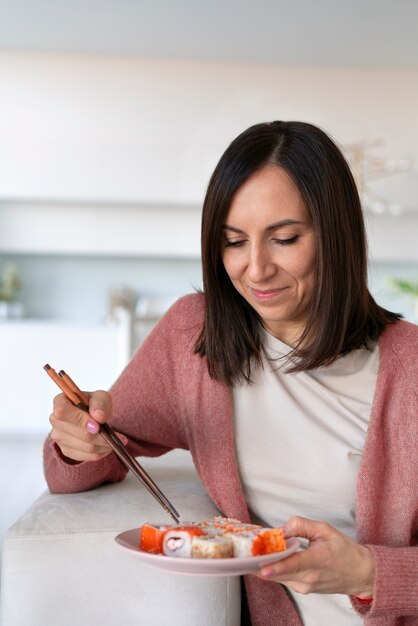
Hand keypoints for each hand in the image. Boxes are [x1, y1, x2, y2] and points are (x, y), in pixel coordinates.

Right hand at [49, 390, 124, 462]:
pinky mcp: (66, 450)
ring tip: (113, 440)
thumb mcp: (101, 397)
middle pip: (76, 433)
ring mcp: (58, 437)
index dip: (80, 420)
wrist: (94, 417)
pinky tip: (107, 447)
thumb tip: (98, 416)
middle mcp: (55, 420)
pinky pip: (85, 456)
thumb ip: (100, 403)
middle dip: (98, 436)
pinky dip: (100, 453)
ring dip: (102, 445)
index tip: (97, 426)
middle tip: (114, 435)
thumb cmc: (94, 405)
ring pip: (84, 447)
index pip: (62, 412)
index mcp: (60, 402)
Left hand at [257, 515, 374, 596]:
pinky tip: (268, 557)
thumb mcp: (325, 530)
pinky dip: (273, 569)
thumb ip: (302, 525)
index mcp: (317, 561)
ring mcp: (305, 586)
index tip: (261, 568)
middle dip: (260, 561)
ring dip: (265, 565)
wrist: (359, 574)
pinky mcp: (302, 589)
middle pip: (278, 573)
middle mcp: (309, 578)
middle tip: (245, 549)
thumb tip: (282, 529)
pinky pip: (283, 579)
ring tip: (252, 551)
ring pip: (278, 577)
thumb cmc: (344, 550)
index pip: (293, 565)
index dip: (276, 567)